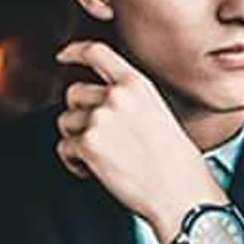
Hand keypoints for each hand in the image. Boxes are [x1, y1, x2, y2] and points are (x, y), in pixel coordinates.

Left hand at [54, 40, 222, 233]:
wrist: (181, 192)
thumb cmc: (176, 162)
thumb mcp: (158, 114)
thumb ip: (128, 100)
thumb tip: (96, 104)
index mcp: (137, 85)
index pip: (97, 52)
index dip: (74, 51)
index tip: (63, 56)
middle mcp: (116, 96)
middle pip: (74, 93)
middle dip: (81, 115)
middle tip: (101, 138)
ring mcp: (100, 119)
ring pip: (66, 122)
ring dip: (79, 141)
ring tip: (104, 157)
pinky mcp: (87, 144)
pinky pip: (64, 148)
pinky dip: (75, 162)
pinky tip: (97, 171)